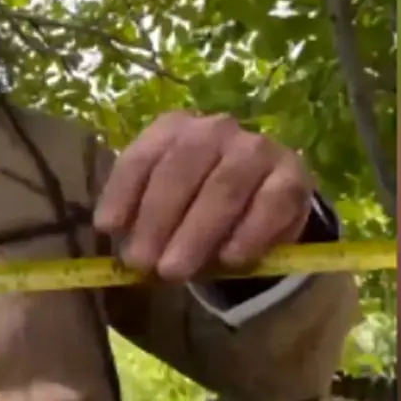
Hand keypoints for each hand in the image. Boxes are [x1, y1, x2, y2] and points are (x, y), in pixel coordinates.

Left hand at [93, 111, 313, 282]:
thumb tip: (113, 237)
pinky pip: (270, 203)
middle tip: (142, 263)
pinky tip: (230, 259)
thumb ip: (138, 217)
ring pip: (224, 187)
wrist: (260, 209)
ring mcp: (256, 148)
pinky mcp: (292, 175)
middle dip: (157, 219)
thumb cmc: (194, 207)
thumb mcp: (162, 207)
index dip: (122, 193)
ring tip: (175, 271)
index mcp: (173, 129)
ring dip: (196, 233)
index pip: (142, 157)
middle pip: (181, 168)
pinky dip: (249, 233)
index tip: (108, 229)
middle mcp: (214, 129)